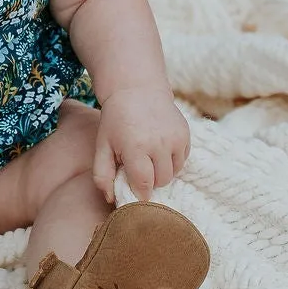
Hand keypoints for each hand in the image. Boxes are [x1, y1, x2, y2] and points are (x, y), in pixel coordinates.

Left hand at [91, 85, 190, 202]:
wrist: (137, 89)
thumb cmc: (115, 120)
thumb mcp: (102, 145)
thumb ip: (102, 174)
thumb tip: (111, 199)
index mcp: (135, 147)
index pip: (144, 184)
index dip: (140, 193)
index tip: (134, 193)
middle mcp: (158, 143)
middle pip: (161, 181)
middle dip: (150, 182)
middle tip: (139, 171)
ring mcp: (175, 138)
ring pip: (174, 173)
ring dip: (162, 172)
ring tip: (149, 159)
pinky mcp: (185, 134)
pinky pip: (183, 160)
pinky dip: (172, 160)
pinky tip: (159, 149)